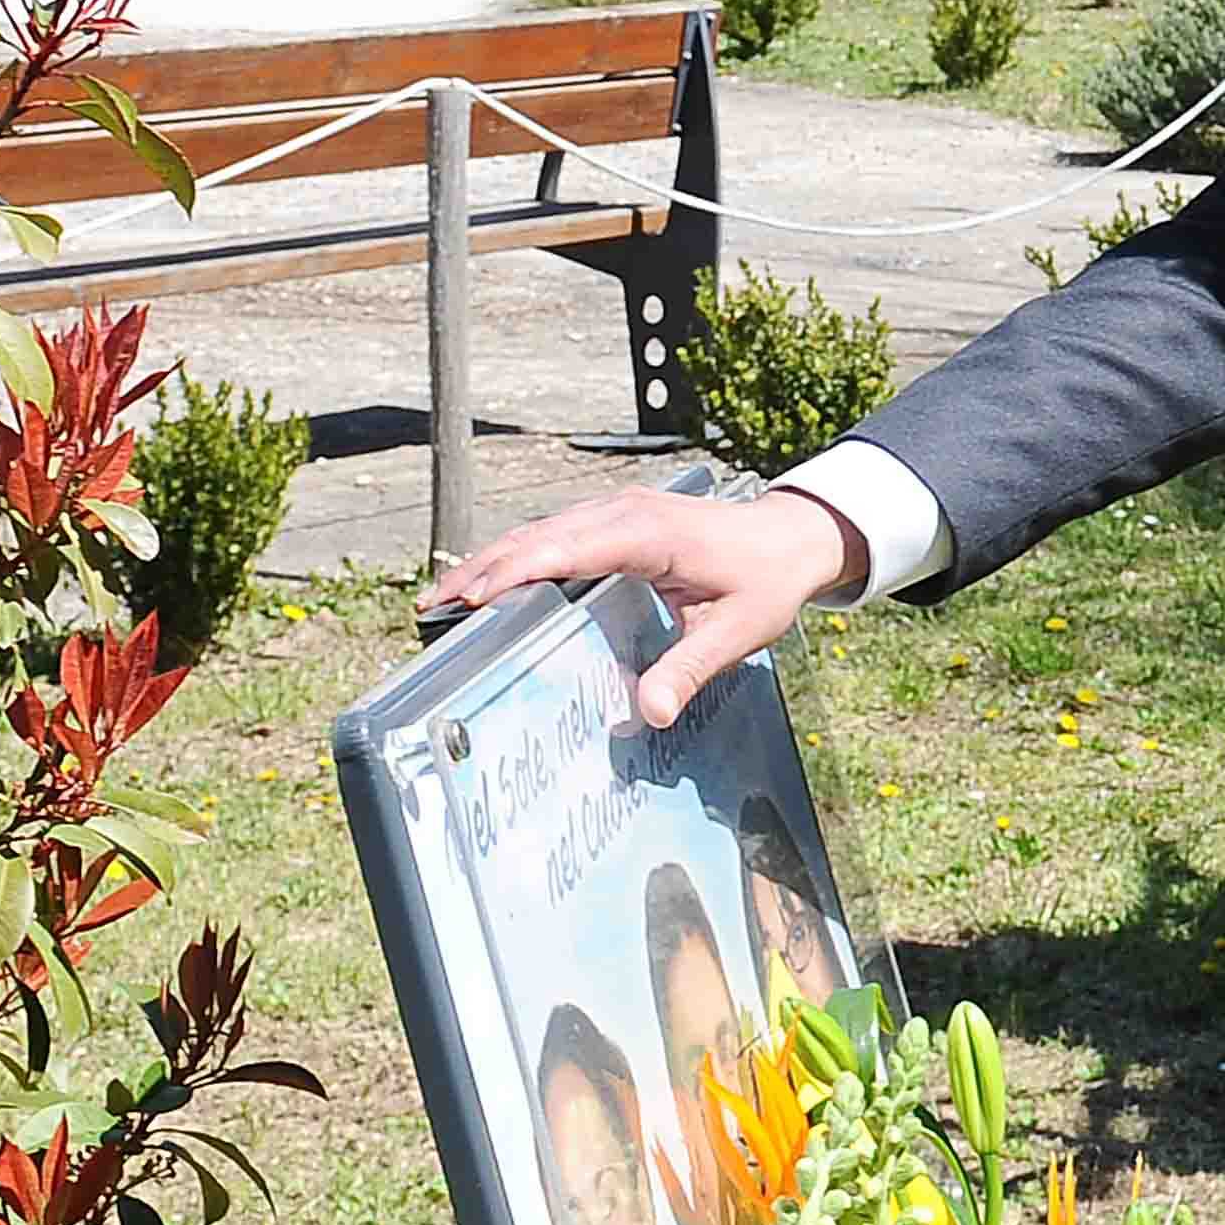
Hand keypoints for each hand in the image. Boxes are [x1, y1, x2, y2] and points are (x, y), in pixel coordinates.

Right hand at [425, 487, 865, 725]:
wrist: (791, 536)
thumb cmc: (766, 580)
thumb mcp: (736, 631)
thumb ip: (688, 669)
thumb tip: (648, 713)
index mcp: (648, 534)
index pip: (567, 549)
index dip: (517, 572)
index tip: (474, 600)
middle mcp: (622, 513)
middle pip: (537, 538)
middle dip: (483, 571)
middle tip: (433, 610)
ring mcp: (614, 511)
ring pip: (537, 533)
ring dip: (490, 563)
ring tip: (442, 602)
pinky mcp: (612, 520)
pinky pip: (553, 536)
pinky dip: (516, 558)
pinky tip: (490, 586)